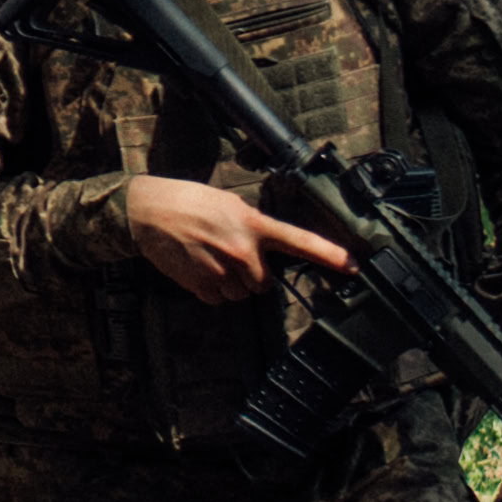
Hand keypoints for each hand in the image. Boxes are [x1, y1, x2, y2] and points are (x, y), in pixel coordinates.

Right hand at [114, 173, 353, 306]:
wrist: (149, 211)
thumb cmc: (189, 202)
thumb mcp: (230, 204)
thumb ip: (254, 226)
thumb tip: (267, 246)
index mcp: (253, 226)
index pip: (299, 242)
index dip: (329, 255)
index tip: (353, 266)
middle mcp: (243, 251)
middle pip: (263, 282)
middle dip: (251, 273)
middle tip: (229, 253)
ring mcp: (222, 271)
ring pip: (241, 294)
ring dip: (230, 283)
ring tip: (209, 257)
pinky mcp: (202, 286)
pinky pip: (218, 299)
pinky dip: (211, 289)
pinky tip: (198, 267)